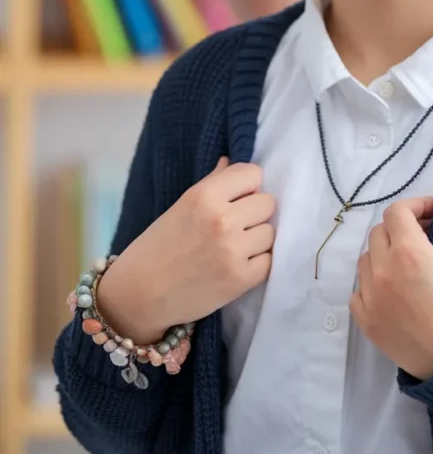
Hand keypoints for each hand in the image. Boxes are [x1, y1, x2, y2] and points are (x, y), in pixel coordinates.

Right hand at [97, 157, 275, 342]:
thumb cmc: (159, 245)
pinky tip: (237, 265)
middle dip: (255, 213)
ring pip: (270, 232)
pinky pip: (268, 262)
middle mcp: (222, 219)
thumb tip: (230, 160)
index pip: (254, 174)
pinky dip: (256, 264)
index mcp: (205, 195)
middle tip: (236, 226)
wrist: (140, 293)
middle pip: (268, 203)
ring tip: (234, 247)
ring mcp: (233, 250)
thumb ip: (212, 182)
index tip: (237, 199)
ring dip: (257, 240)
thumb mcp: (181, 205)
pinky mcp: (240, 279)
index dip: (248, 187)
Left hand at [349, 181, 432, 381]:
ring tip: (411, 265)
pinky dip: (374, 282)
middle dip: (402, 229)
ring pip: (367, 257)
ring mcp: (369, 295)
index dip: (415, 206)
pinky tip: (396, 290)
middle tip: (426, 238)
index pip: (397, 211)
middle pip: (381, 231)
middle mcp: (382, 270)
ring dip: (385, 253)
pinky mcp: (364, 319)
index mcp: (408, 251)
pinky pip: (360, 288)